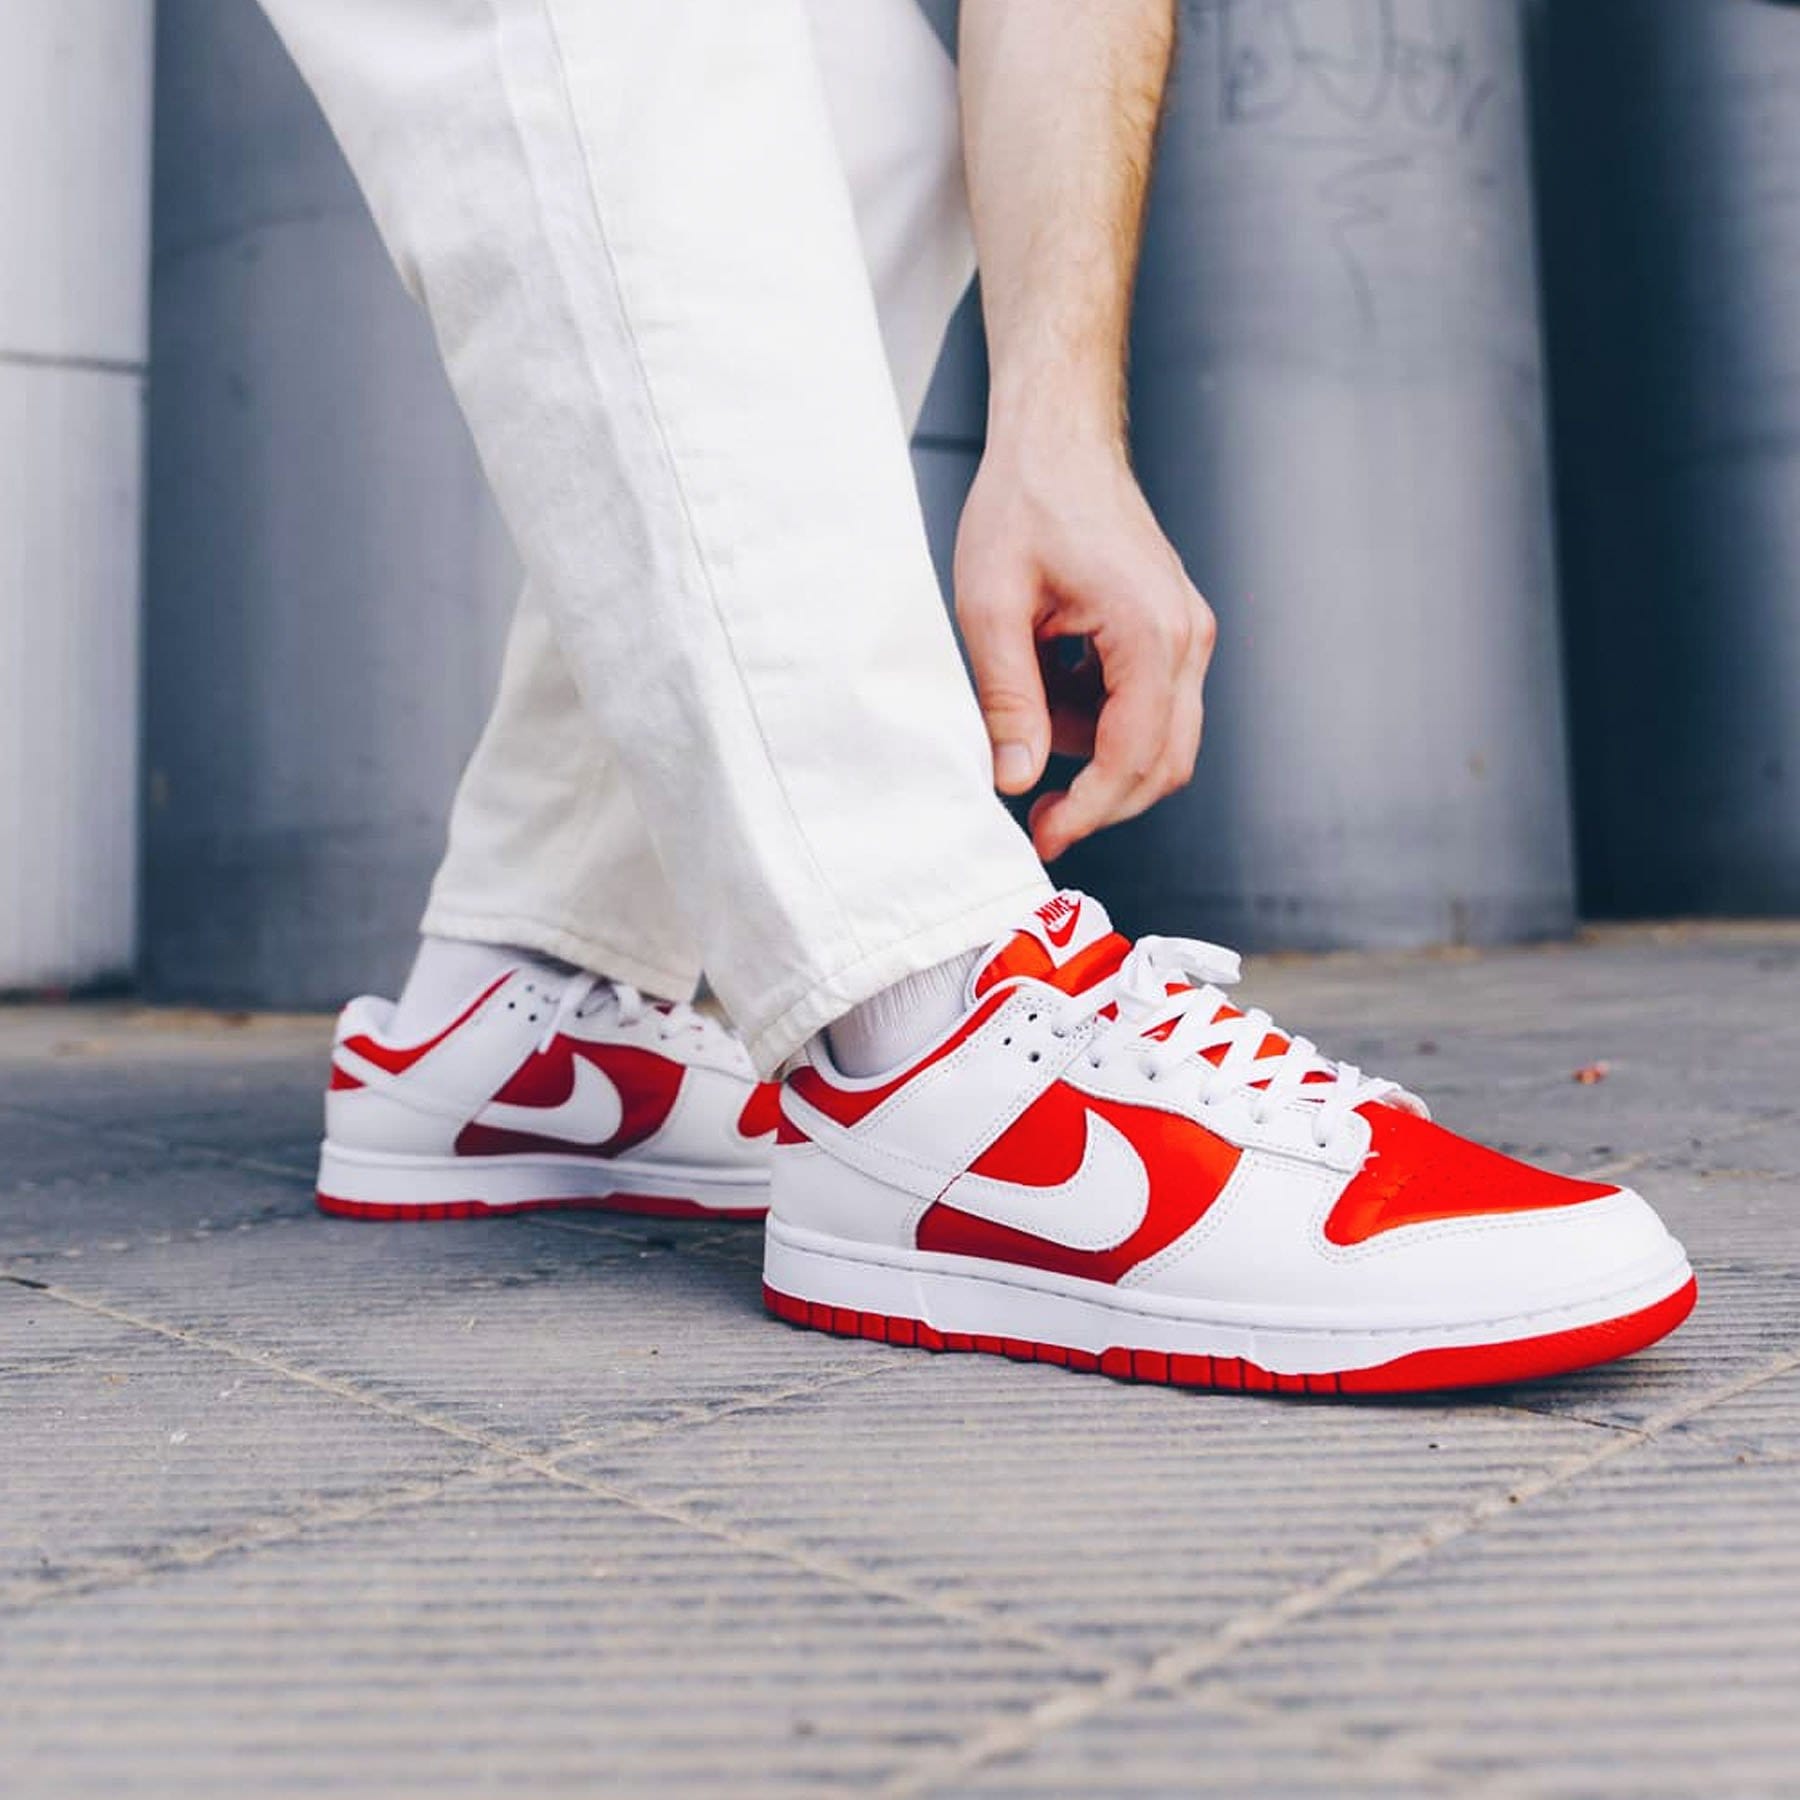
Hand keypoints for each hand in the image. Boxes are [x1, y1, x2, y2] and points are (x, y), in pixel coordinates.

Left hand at [953, 429, 1215, 862]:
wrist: (1058, 437)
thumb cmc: (1025, 502)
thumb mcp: (991, 606)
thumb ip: (1009, 701)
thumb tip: (1018, 780)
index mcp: (1150, 630)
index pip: (1135, 755)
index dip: (1090, 810)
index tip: (1045, 835)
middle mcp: (1187, 636)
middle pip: (1166, 763)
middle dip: (1102, 799)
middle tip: (1039, 815)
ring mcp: (1187, 632)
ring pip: (1160, 738)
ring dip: (1094, 749)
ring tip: (1028, 699)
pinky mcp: (1173, 629)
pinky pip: (1149, 703)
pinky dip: (1100, 716)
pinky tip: (1050, 678)